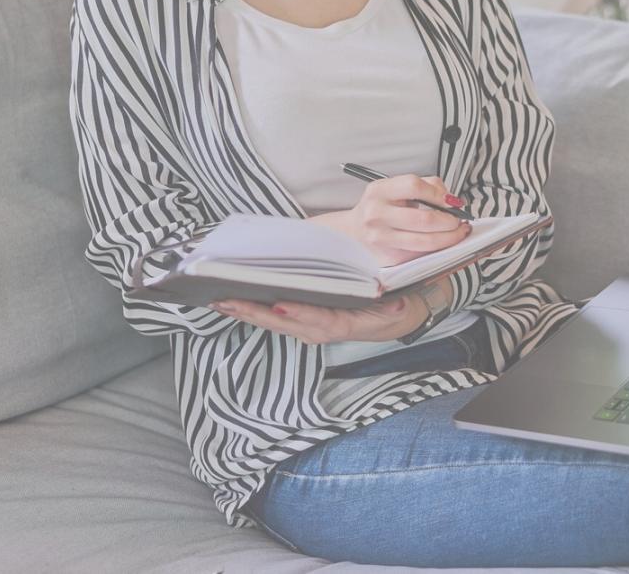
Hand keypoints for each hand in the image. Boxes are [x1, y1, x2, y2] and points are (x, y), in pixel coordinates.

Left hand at [208, 288, 430, 343]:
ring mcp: (315, 327)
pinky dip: (257, 311)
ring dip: (249, 313)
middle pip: (287, 323)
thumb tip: (392, 301)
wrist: (406, 314)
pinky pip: (279, 318)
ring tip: (222, 299)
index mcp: (348, 324)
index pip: (320, 320)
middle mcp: (326, 329)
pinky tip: (239, 301)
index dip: (299, 314)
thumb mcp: (402, 306)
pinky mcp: (309, 322)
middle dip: (255, 313)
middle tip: (226, 299)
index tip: (278, 303)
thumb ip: (394, 306)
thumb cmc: (401, 305)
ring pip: (277, 323)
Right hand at [324, 173, 472, 267]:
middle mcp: (376, 215)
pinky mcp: (388, 257)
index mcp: (379, 191)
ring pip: (425, 242)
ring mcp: (381, 239)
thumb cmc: (380, 207)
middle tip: (459, 220)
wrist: (352, 232)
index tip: (452, 201)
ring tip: (458, 231)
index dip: (439, 194)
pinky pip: (421, 254)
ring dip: (449, 237)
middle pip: (424, 219)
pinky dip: (438, 249)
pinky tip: (445, 242)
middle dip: (450, 221)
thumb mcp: (394, 188)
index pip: (414, 186)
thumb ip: (425, 186)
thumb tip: (452, 200)